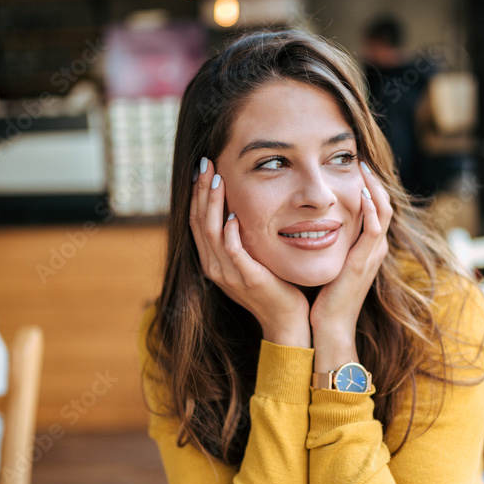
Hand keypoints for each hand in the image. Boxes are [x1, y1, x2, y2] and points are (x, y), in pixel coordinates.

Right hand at [189, 159, 310, 341]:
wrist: (286, 320)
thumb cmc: (273, 287)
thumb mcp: (250, 259)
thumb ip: (240, 239)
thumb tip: (237, 211)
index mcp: (212, 261)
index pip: (196, 221)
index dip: (197, 193)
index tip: (203, 168)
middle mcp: (214, 267)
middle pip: (199, 222)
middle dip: (201, 190)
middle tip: (205, 163)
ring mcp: (229, 275)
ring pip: (211, 233)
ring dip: (214, 204)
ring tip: (218, 179)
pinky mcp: (248, 279)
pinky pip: (233, 253)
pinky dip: (230, 234)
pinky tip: (234, 216)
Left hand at [309, 163, 392, 344]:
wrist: (329, 327)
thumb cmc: (324, 299)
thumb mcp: (329, 264)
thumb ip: (327, 245)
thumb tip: (310, 226)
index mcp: (368, 248)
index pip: (375, 209)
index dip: (368, 187)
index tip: (355, 168)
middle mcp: (375, 249)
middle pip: (383, 205)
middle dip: (374, 181)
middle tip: (361, 160)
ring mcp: (372, 255)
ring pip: (383, 212)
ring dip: (374, 187)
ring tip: (363, 168)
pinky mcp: (363, 262)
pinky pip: (374, 228)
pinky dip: (370, 208)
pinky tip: (360, 193)